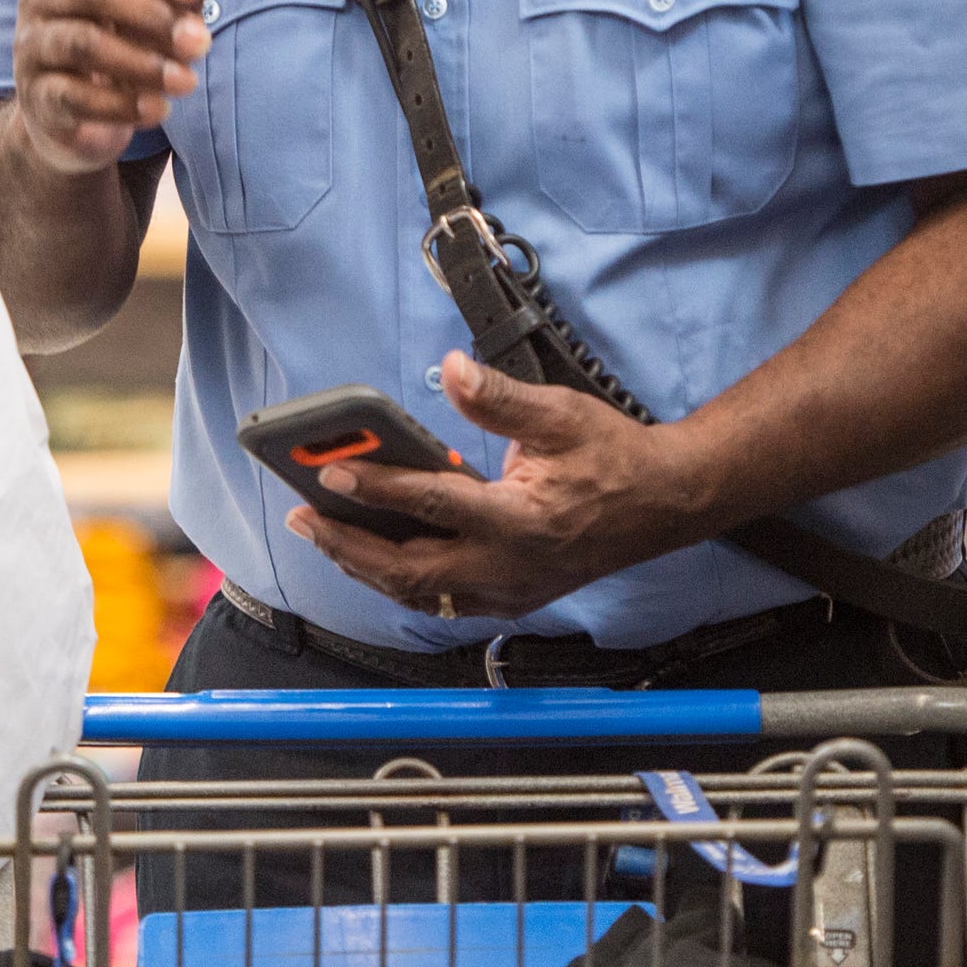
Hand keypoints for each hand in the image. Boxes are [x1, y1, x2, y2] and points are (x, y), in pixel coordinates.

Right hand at [9, 0, 238, 173]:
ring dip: (142, 64)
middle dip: (152, 15)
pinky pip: (72, 96)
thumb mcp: (164, 8)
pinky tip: (158, 111)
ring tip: (187, 83)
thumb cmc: (124, 39)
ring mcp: (31, 44)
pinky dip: (121, 106)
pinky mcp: (34, 94)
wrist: (75, 110)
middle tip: (201, 44)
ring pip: (83, 44)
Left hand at [285, 354, 722, 620]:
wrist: (665, 505)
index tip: (329, 474)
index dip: (377, 489)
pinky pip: (441, 598)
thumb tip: (453, 368)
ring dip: (366, 565)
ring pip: (419, 591)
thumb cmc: (615, 457)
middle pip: (408, 569)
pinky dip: (400, 580)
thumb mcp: (562, 414)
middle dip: (348, 544)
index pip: (432, 504)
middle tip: (301, 516)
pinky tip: (373, 556)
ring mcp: (509, 591)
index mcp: (521, 520)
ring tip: (323, 535)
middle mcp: (509, 568)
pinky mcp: (511, 599)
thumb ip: (500, 398)